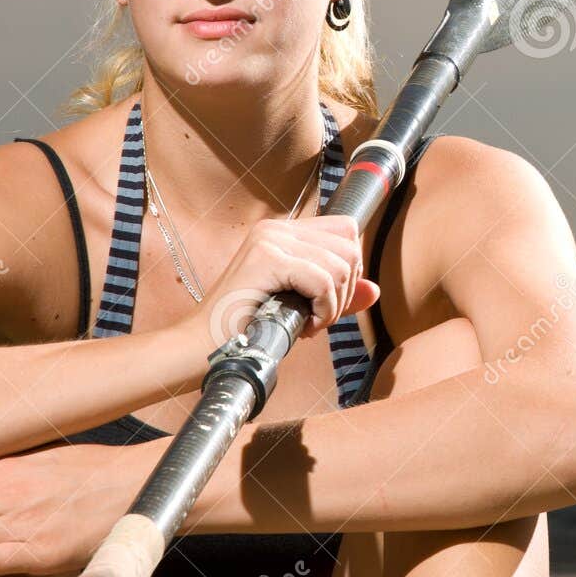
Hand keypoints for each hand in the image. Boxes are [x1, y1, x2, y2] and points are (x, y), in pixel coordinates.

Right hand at [191, 212, 379, 343]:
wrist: (202, 348)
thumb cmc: (246, 331)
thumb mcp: (300, 308)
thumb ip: (336, 295)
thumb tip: (374, 289)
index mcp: (281, 232)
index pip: (344, 230)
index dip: (349, 270)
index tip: (327, 302)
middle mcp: (276, 228)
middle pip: (349, 243)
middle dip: (346, 288)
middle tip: (319, 317)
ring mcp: (270, 240)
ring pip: (341, 264)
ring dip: (334, 304)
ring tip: (308, 324)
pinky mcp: (267, 258)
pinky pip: (324, 279)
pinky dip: (324, 309)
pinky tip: (304, 327)